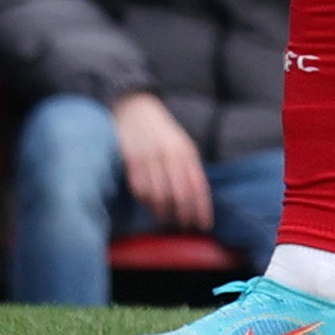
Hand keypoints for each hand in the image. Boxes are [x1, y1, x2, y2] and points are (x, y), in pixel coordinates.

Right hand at [111, 91, 212, 232]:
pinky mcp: (130, 160)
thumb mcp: (182, 144)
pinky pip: (139, 190)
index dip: (202, 209)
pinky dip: (145, 201)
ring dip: (163, 212)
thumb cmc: (163, 131)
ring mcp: (149, 158)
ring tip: (165, 217)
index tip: (204, 226)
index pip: (198, 186)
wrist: (135, 107)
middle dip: (183, 216)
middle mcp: (169, 155)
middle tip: (184, 226)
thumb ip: (190, 167)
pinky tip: (148, 202)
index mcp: (186, 151)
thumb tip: (198, 199)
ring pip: (159, 196)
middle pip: (180, 195)